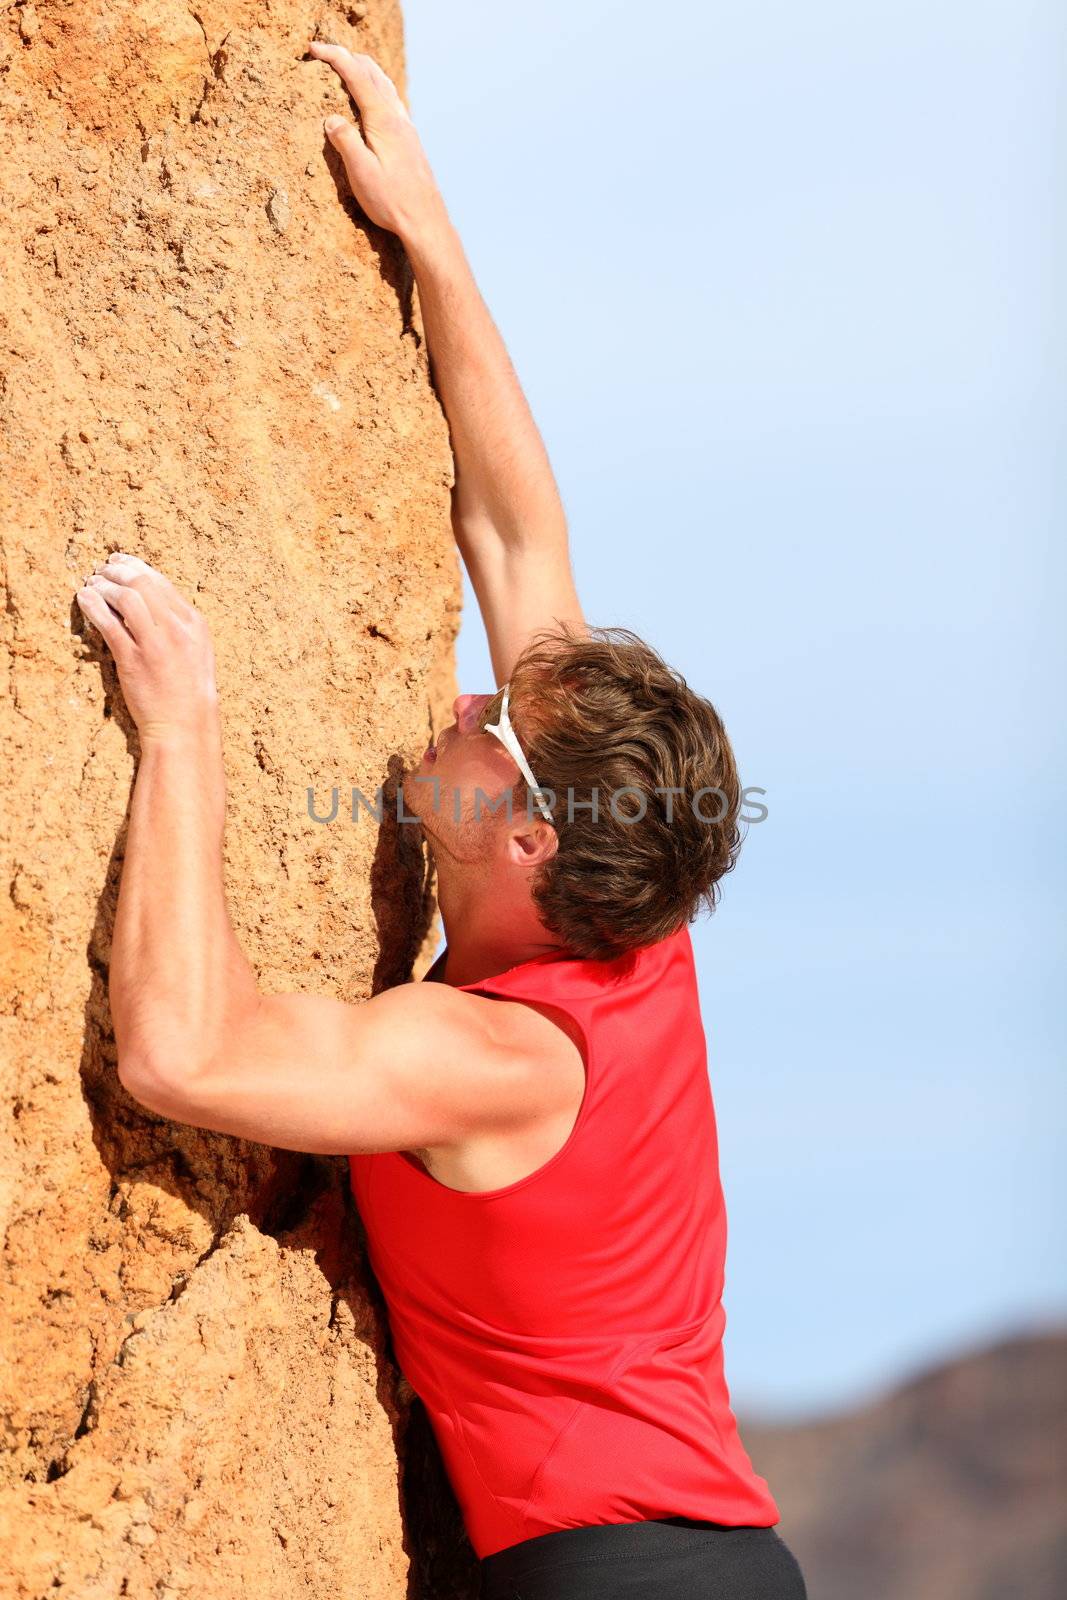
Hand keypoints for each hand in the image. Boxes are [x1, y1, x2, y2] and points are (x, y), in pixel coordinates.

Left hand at [75, 554, 218, 745]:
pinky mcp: (133, 660)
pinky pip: (108, 623)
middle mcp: (177, 629)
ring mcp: (155, 644)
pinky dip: (93, 605)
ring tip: (91, 584)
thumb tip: (150, 601)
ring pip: (126, 597)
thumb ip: (177, 625)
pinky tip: (84, 599)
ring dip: (104, 585)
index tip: (119, 562)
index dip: (136, 567)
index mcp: (195, 624)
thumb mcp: (196, 651)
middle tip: (101, 570)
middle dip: (117, 571)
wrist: (184, 725)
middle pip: (143, 583)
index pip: (162, 582)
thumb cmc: (188, 691)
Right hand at [308, 41, 449, 243]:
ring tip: (345, 67)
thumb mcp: (361, 173)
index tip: (313, 48)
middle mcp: (397, 117)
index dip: (334, 56)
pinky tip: (372, 98)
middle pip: (372, 72)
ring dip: (363, 69)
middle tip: (324, 54)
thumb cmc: (392, 201)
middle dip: (347, 57)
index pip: (356, 75)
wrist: (425, 221)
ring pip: (384, 84)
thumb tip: (331, 118)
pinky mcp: (410, 139)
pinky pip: (391, 100)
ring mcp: (406, 127)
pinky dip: (376, 87)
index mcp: (382, 120)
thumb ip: (345, 141)